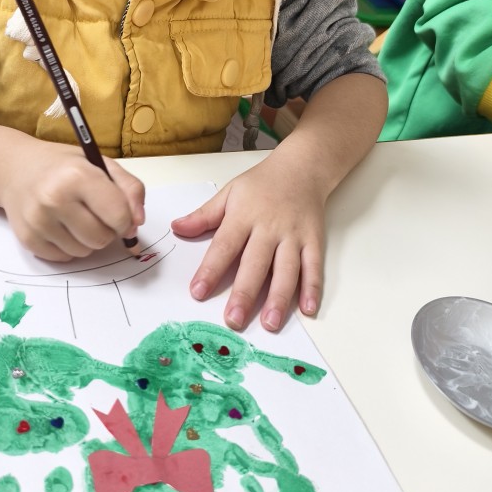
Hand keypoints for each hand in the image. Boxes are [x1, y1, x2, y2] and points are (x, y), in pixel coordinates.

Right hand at [0, 137, 144, 261]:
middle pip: (102, 239)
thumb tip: (137, 223)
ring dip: (86, 240)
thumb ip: (130, 189)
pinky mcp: (27, 239)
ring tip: (75, 218)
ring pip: (84, 252)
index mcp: (78, 176)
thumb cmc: (63, 166)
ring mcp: (38, 221)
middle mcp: (55, 199)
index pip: (118, 216)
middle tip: (94, 214)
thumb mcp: (101, 164)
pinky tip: (59, 226)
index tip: (119, 213)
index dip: (125, 219)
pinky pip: (64, 258)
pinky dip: (68, 247)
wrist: (15, 168)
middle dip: (106, 231)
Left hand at [171, 156, 324, 332]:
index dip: (210, 270)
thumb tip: (177, 228)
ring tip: (270, 323)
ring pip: (287, 270)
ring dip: (279, 298)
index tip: (198, 292)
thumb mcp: (229, 192)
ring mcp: (294, 236)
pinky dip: (313, 288)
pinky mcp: (315, 240)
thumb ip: (204, 215)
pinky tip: (308, 309)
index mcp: (244, 216)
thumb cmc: (262, 183)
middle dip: (244, 294)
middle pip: (256, 264)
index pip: (224, 246)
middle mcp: (269, 228)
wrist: (302, 167)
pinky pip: (314, 267)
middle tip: (233, 320)